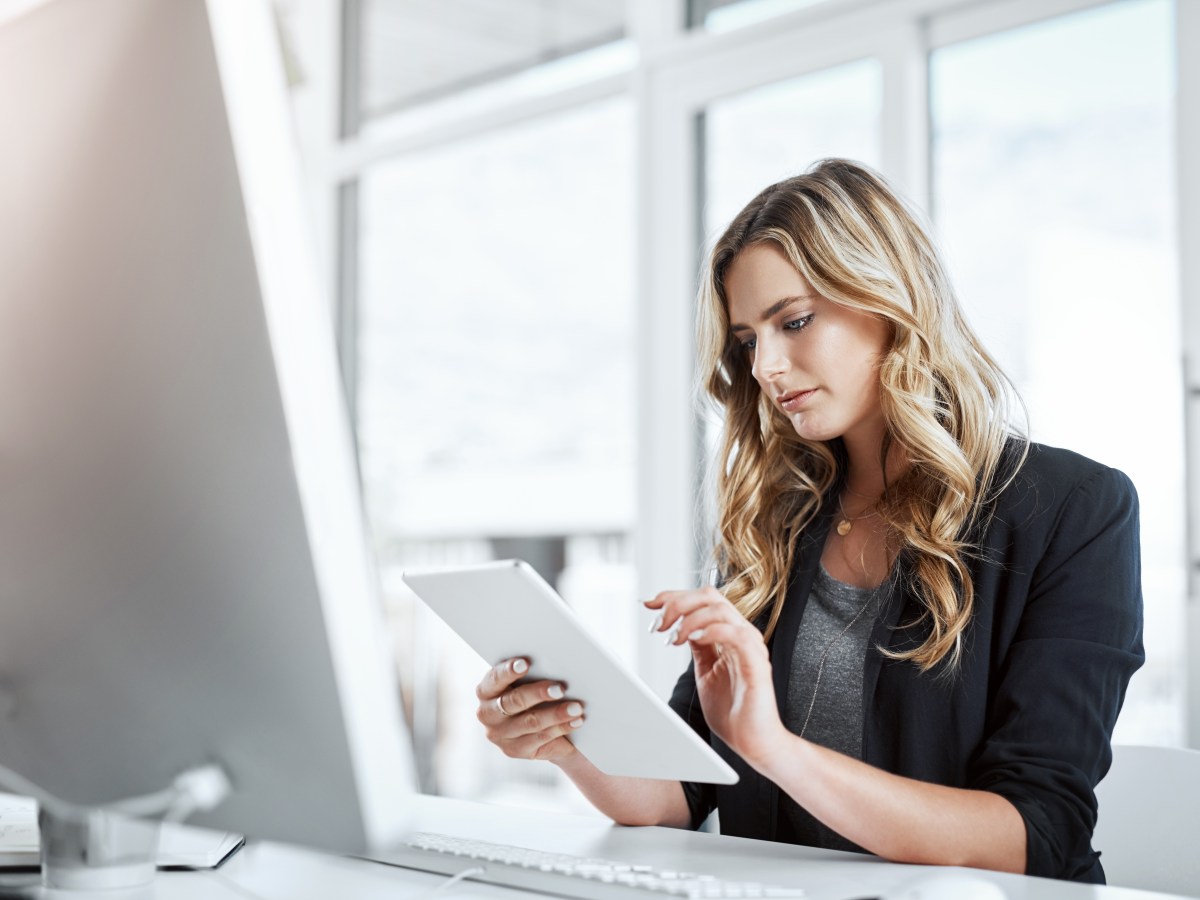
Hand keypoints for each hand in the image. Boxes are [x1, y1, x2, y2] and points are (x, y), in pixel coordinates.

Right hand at [475, 657, 585, 762]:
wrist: (541, 729)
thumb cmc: (534, 696)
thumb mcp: (527, 683)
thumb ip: (533, 675)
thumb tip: (555, 663)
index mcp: (486, 691)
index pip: (495, 679)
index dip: (509, 671)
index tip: (525, 663)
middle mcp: (487, 714)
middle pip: (513, 701)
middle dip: (538, 693)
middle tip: (560, 688)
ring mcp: (499, 735)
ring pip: (530, 722)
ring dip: (556, 714)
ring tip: (576, 708)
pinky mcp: (514, 751)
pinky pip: (541, 738)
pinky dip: (561, 728)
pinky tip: (575, 721)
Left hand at [646, 588, 785, 766]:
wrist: (754, 742)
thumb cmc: (733, 711)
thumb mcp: (705, 672)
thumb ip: (697, 647)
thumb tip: (678, 627)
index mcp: (729, 634)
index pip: (702, 600)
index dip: (674, 597)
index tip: (649, 605)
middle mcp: (741, 634)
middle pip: (710, 596)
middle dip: (678, 603)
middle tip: (658, 624)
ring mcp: (750, 646)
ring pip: (720, 610)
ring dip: (689, 619)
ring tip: (672, 638)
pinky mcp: (756, 663)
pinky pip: (736, 634)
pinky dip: (711, 631)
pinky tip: (693, 640)